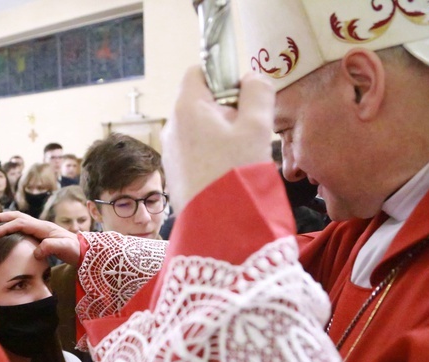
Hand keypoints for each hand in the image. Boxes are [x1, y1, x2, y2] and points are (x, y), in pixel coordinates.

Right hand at [0, 211, 80, 265]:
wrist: (83, 250)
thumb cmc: (74, 250)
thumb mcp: (64, 249)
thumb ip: (50, 248)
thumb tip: (36, 251)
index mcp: (43, 227)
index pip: (19, 223)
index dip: (5, 228)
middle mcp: (39, 224)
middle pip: (15, 216)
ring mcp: (39, 228)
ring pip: (17, 219)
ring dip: (2, 220)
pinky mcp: (39, 233)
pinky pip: (20, 226)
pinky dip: (9, 225)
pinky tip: (2, 232)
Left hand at [160, 67, 274, 210]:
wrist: (217, 223)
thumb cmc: (235, 173)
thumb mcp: (257, 126)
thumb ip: (258, 92)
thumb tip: (252, 78)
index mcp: (187, 108)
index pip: (198, 71)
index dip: (222, 77)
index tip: (241, 96)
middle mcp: (172, 127)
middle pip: (200, 102)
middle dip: (225, 110)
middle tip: (245, 131)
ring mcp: (170, 151)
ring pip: (198, 128)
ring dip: (220, 134)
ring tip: (237, 156)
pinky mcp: (174, 172)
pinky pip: (194, 151)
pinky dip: (211, 154)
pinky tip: (226, 171)